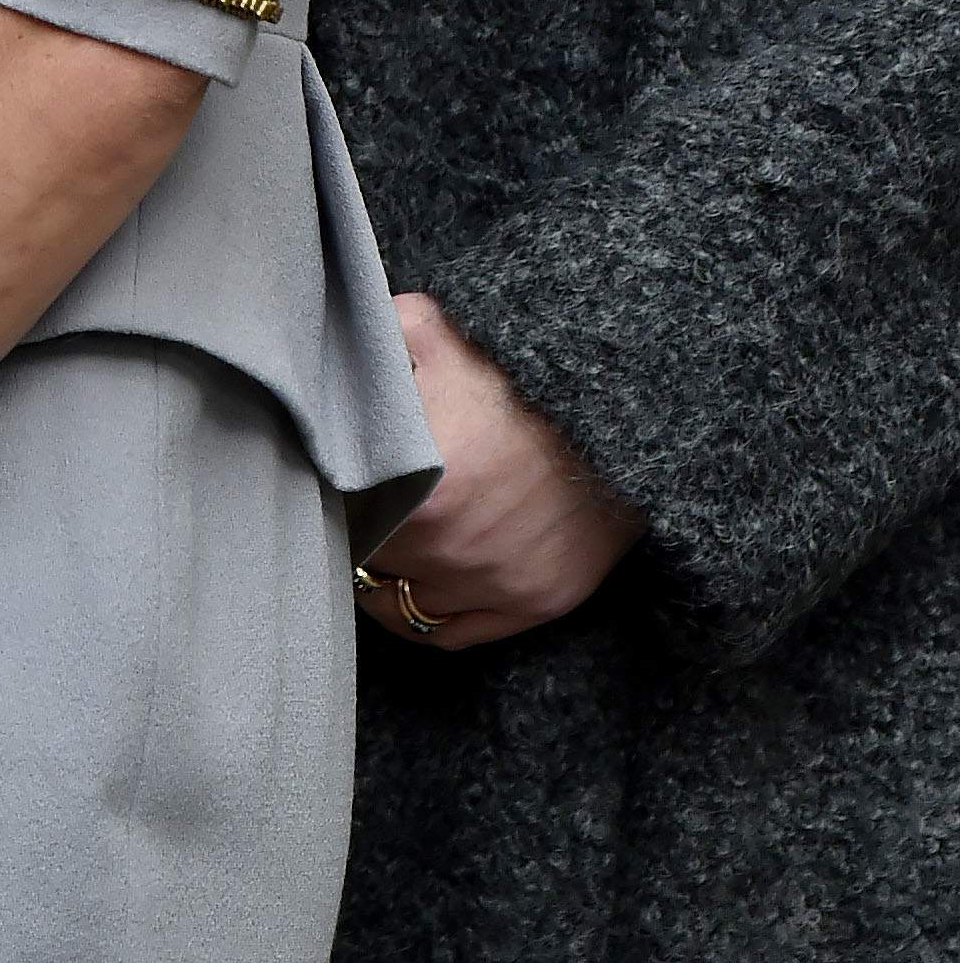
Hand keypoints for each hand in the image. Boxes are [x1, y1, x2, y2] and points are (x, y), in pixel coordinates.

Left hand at [360, 291, 645, 651]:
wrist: (629, 428)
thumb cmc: (532, 383)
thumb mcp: (447, 339)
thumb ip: (386, 332)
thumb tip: (348, 329)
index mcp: (421, 490)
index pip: (342, 514)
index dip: (334, 495)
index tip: (335, 477)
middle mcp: (451, 550)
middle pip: (368, 559)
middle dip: (359, 531)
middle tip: (359, 504)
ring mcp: (491, 585)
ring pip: (399, 604)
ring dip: (387, 576)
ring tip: (383, 546)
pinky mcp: (531, 606)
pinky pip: (447, 633)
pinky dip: (424, 614)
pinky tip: (413, 584)